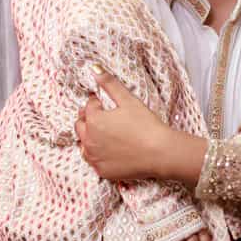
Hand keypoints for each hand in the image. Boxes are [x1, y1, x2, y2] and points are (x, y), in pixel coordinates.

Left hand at [74, 74, 207, 183]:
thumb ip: (110, 84)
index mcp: (94, 120)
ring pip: (84, 145)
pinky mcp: (102, 171)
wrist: (160, 153)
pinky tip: (112, 151)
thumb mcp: (129, 100)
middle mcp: (89, 140)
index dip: (98, 103)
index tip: (108, 105)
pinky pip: (94, 161)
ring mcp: (94, 158)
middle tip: (106, 118)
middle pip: (80, 126)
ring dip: (90, 138)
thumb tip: (95, 69)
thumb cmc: (146, 125)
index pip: (89, 107)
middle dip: (89, 119)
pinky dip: (99, 155)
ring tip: (108, 135)